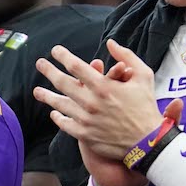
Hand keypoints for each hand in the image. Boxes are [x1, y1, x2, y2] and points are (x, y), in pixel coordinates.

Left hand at [34, 39, 164, 159]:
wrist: (148, 142)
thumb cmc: (146, 107)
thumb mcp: (144, 76)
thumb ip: (127, 56)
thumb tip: (110, 42)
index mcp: (104, 86)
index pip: (76, 66)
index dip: (63, 56)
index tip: (55, 51)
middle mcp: (91, 102)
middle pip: (62, 83)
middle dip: (48, 71)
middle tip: (39, 64)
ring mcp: (86, 120)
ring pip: (60, 104)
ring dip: (46, 96)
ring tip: (36, 91)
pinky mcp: (85, 135)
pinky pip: (65, 124)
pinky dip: (58, 117)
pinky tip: (54, 112)